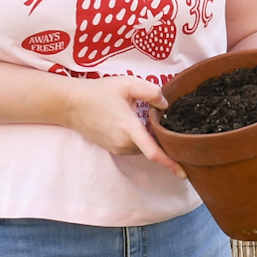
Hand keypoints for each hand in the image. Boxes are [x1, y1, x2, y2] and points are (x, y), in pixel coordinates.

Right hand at [68, 74, 184, 175]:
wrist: (71, 104)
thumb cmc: (99, 92)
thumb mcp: (128, 84)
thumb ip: (151, 92)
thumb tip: (165, 105)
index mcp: (129, 129)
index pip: (153, 152)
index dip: (171, 164)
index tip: (184, 173)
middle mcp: (123, 143)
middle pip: (152, 148)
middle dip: (160, 138)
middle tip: (160, 119)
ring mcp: (116, 148)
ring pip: (142, 148)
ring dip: (148, 138)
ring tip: (142, 117)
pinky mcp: (112, 148)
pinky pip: (132, 147)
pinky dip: (138, 138)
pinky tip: (132, 121)